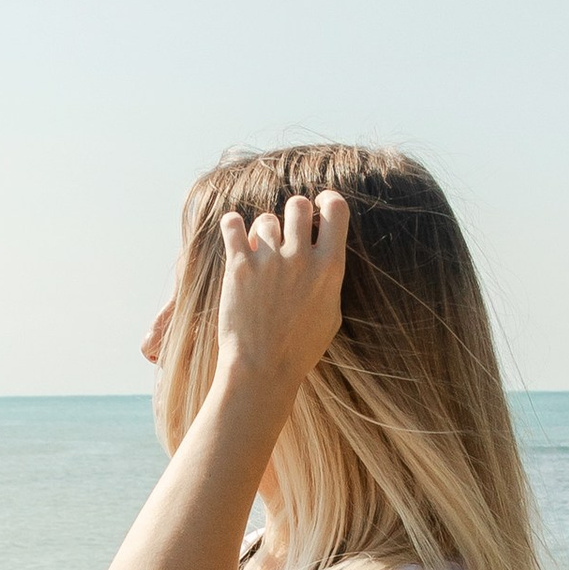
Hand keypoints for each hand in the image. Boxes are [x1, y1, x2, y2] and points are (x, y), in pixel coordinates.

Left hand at [214, 189, 346, 400]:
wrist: (262, 369)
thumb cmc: (300, 348)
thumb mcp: (331, 314)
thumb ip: (330, 278)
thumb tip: (327, 251)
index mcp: (329, 268)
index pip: (336, 209)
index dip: (328, 200)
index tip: (320, 204)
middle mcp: (301, 258)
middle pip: (299, 204)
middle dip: (293, 212)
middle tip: (286, 230)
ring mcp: (269, 261)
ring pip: (265, 218)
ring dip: (262, 230)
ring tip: (259, 251)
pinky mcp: (239, 267)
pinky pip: (232, 225)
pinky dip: (232, 226)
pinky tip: (234, 234)